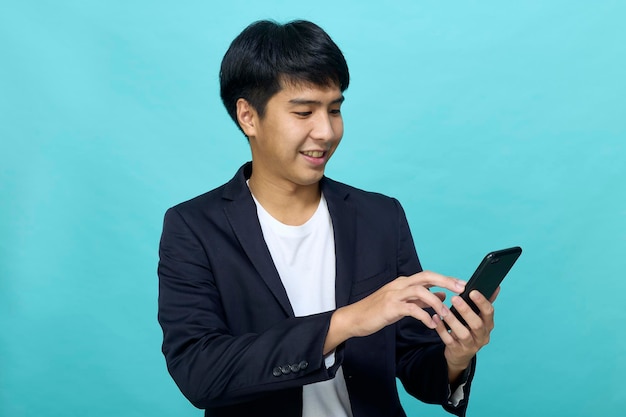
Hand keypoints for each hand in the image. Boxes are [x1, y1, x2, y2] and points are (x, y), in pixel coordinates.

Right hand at [324, 271, 465, 353]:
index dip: (446, 278)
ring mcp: (394, 294)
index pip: (428, 276)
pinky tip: (432, 325)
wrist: (355, 318)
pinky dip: (424, 316)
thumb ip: (422, 300)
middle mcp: (400, 284)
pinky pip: (411, 309)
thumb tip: (442, 295)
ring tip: (446, 314)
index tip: (463, 284)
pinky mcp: (390, 307)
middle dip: (446, 281)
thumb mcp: (402, 304)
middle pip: (426, 276)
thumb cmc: (378, 311)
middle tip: (462, 289)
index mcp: (403, 282)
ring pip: (420, 291)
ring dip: (436, 302)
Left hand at [432, 287, 499, 379]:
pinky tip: (436, 318)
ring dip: (453, 320)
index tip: (472, 291)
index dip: (482, 302)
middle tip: (454, 298)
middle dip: (466, 311)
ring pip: (463, 334)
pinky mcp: (457, 351)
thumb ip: (483, 303)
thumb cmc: (469, 329)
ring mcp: (470, 345)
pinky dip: (441, 329)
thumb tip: (496, 286)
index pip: (489, 313)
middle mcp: (482, 336)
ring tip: (443, 309)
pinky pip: (448, 340)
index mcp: (488, 325)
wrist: (460, 354)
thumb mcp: (478, 317)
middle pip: (477, 324)